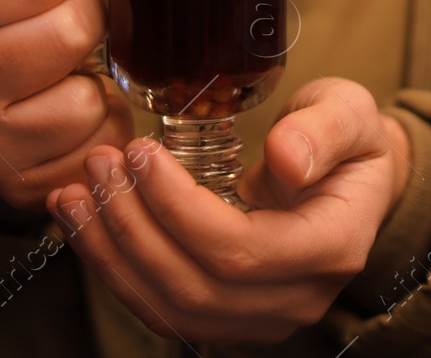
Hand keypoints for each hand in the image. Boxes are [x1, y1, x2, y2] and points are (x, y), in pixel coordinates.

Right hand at [0, 0, 132, 210]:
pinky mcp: (14, 187)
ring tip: (73, 74)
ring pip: (83, 98)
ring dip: (96, 82)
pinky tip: (74, 116)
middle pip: (73, 30)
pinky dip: (99, 128)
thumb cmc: (16, 14)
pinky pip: (93, 147)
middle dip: (94, 20)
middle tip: (80, 25)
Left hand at [47, 78, 411, 344]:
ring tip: (76, 193)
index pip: (241, 251)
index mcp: (331, 248)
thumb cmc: (349, 139)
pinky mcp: (230, 317)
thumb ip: (323, 130)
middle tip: (101, 164)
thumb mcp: (349, 112)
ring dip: (112, 253)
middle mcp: (298, 298)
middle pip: (197, 288)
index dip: (179, 209)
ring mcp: (263, 317)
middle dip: (134, 227)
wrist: (353, 178)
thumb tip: (286, 157)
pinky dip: (117, 269)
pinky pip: (162, 308)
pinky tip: (86, 222)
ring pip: (171, 309)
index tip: (142, 154)